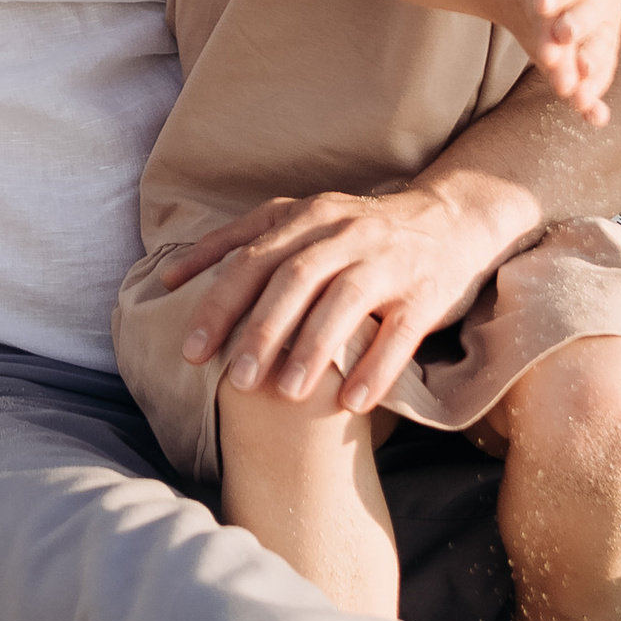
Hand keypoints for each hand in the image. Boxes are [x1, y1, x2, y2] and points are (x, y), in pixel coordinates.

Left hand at [168, 175, 525, 415]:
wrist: (451, 218)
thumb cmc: (360, 229)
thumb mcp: (300, 218)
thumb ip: (238, 242)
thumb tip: (170, 279)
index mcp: (307, 217)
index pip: (253, 259)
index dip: (219, 303)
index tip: (191, 350)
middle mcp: (345, 234)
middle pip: (295, 280)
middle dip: (261, 330)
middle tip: (235, 381)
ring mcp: (388, 262)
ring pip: (345, 302)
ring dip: (313, 349)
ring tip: (287, 393)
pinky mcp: (425, 293)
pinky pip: (400, 333)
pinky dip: (375, 367)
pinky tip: (352, 403)